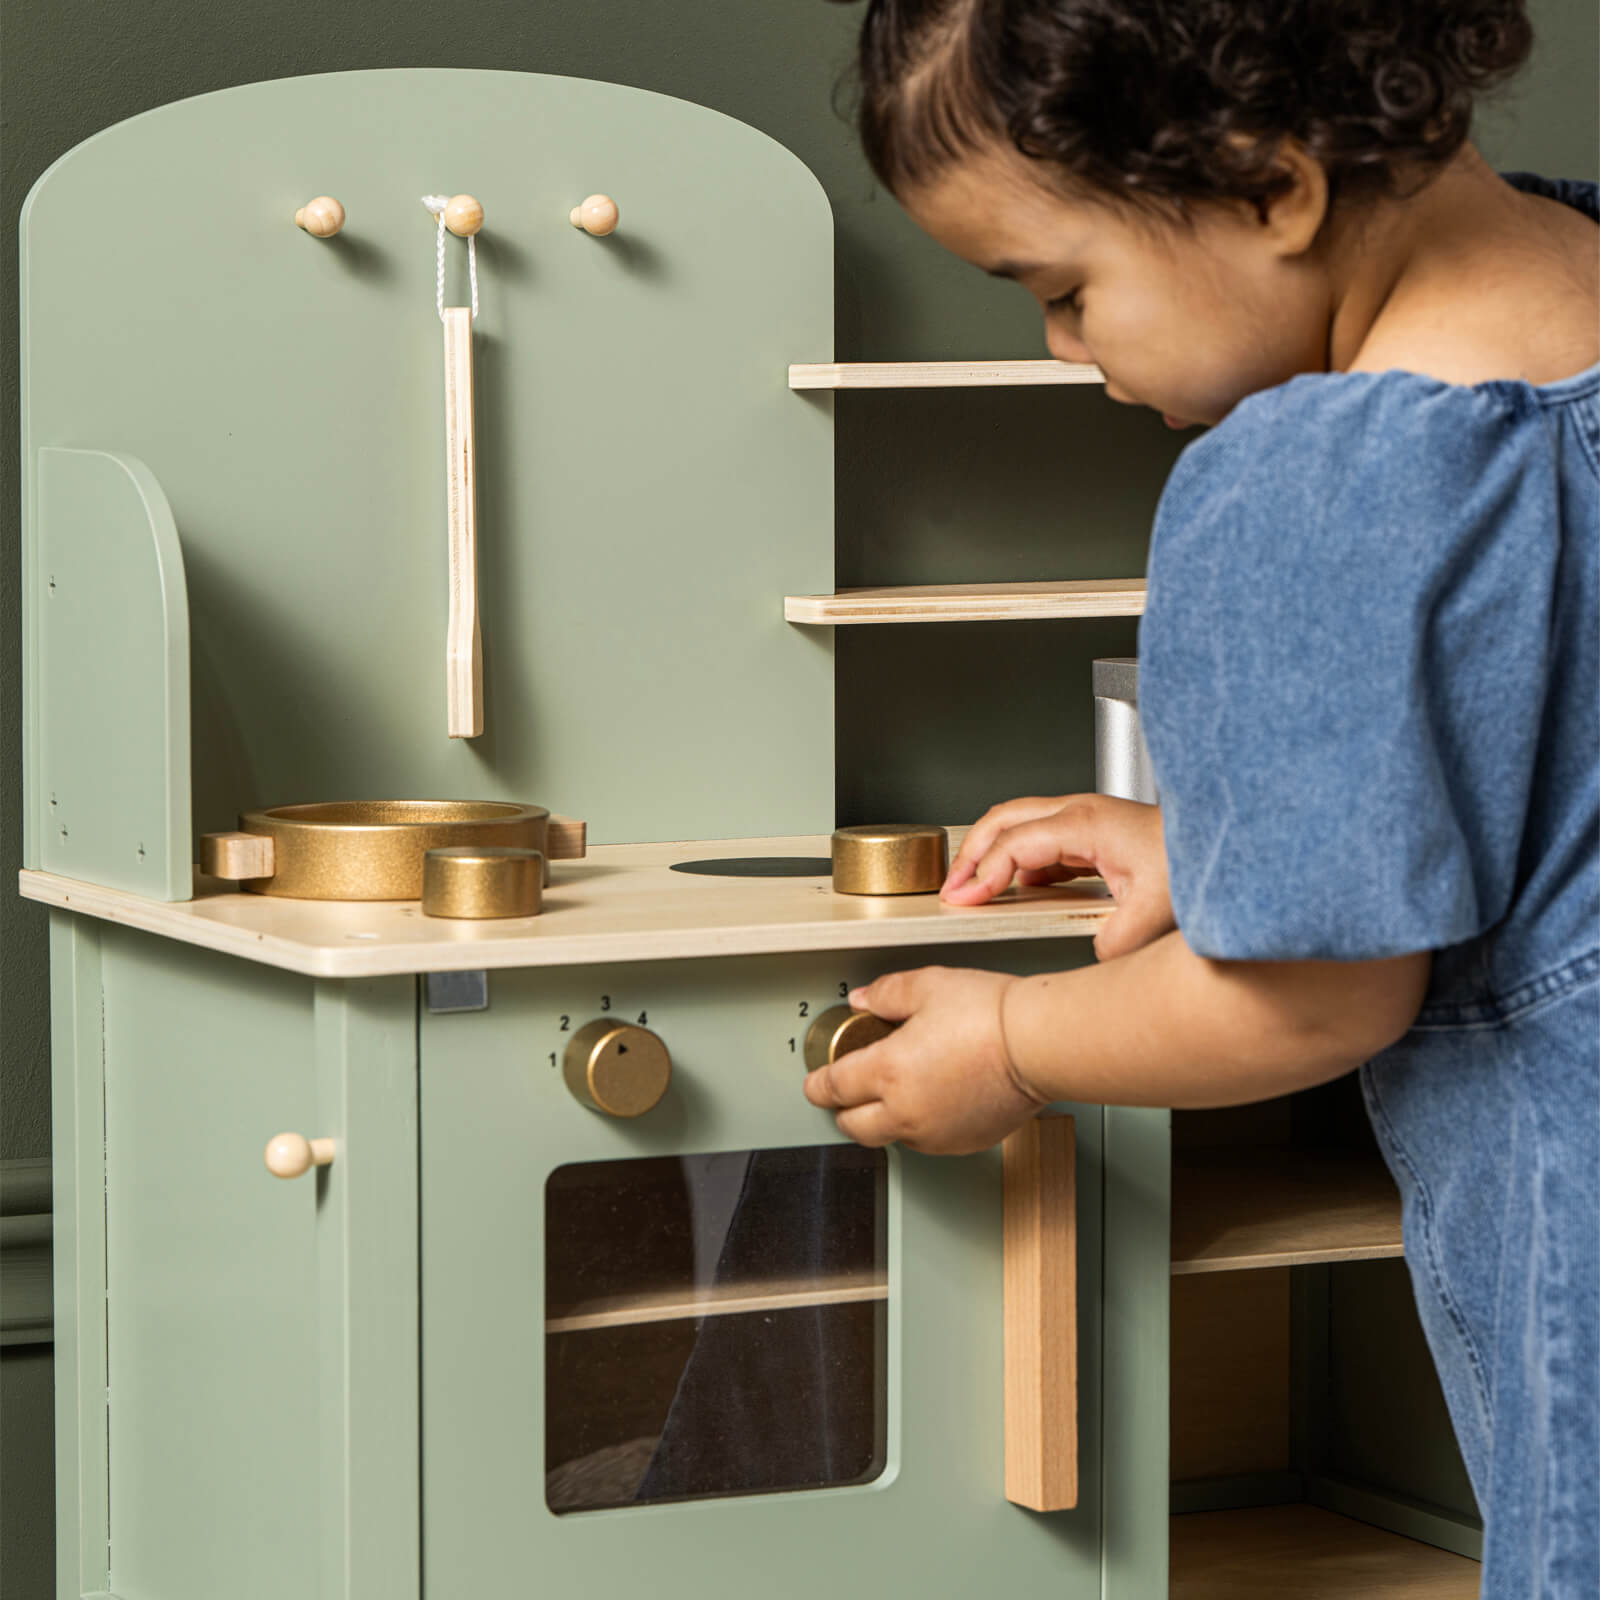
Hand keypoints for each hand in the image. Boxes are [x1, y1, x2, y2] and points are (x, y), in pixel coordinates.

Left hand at [801, 967, 1044, 1153]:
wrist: (1039, 1044)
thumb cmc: (990, 1014)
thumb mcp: (928, 986)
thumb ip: (886, 994)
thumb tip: (864, 1000)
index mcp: (888, 1072)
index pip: (834, 1087)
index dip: (818, 1084)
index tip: (815, 1081)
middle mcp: (907, 1111)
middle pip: (853, 1127)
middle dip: (843, 1110)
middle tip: (846, 1091)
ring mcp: (936, 1133)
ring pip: (891, 1138)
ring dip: (883, 1120)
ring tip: (894, 1092)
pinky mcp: (965, 1142)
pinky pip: (928, 1141)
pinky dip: (919, 1126)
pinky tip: (931, 1100)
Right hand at [942, 794, 1173, 960]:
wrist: (1228, 841)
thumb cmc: (1196, 861)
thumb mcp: (1156, 913)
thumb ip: (1115, 941)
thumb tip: (1091, 956)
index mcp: (1085, 823)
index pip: (1013, 844)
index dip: (983, 874)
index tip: (963, 900)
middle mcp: (1080, 812)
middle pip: (1002, 819)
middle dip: (970, 853)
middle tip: (951, 887)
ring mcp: (1085, 818)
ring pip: (1017, 823)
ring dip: (991, 852)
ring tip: (974, 887)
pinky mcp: (1093, 831)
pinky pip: (1040, 839)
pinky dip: (1018, 860)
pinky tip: (1017, 888)